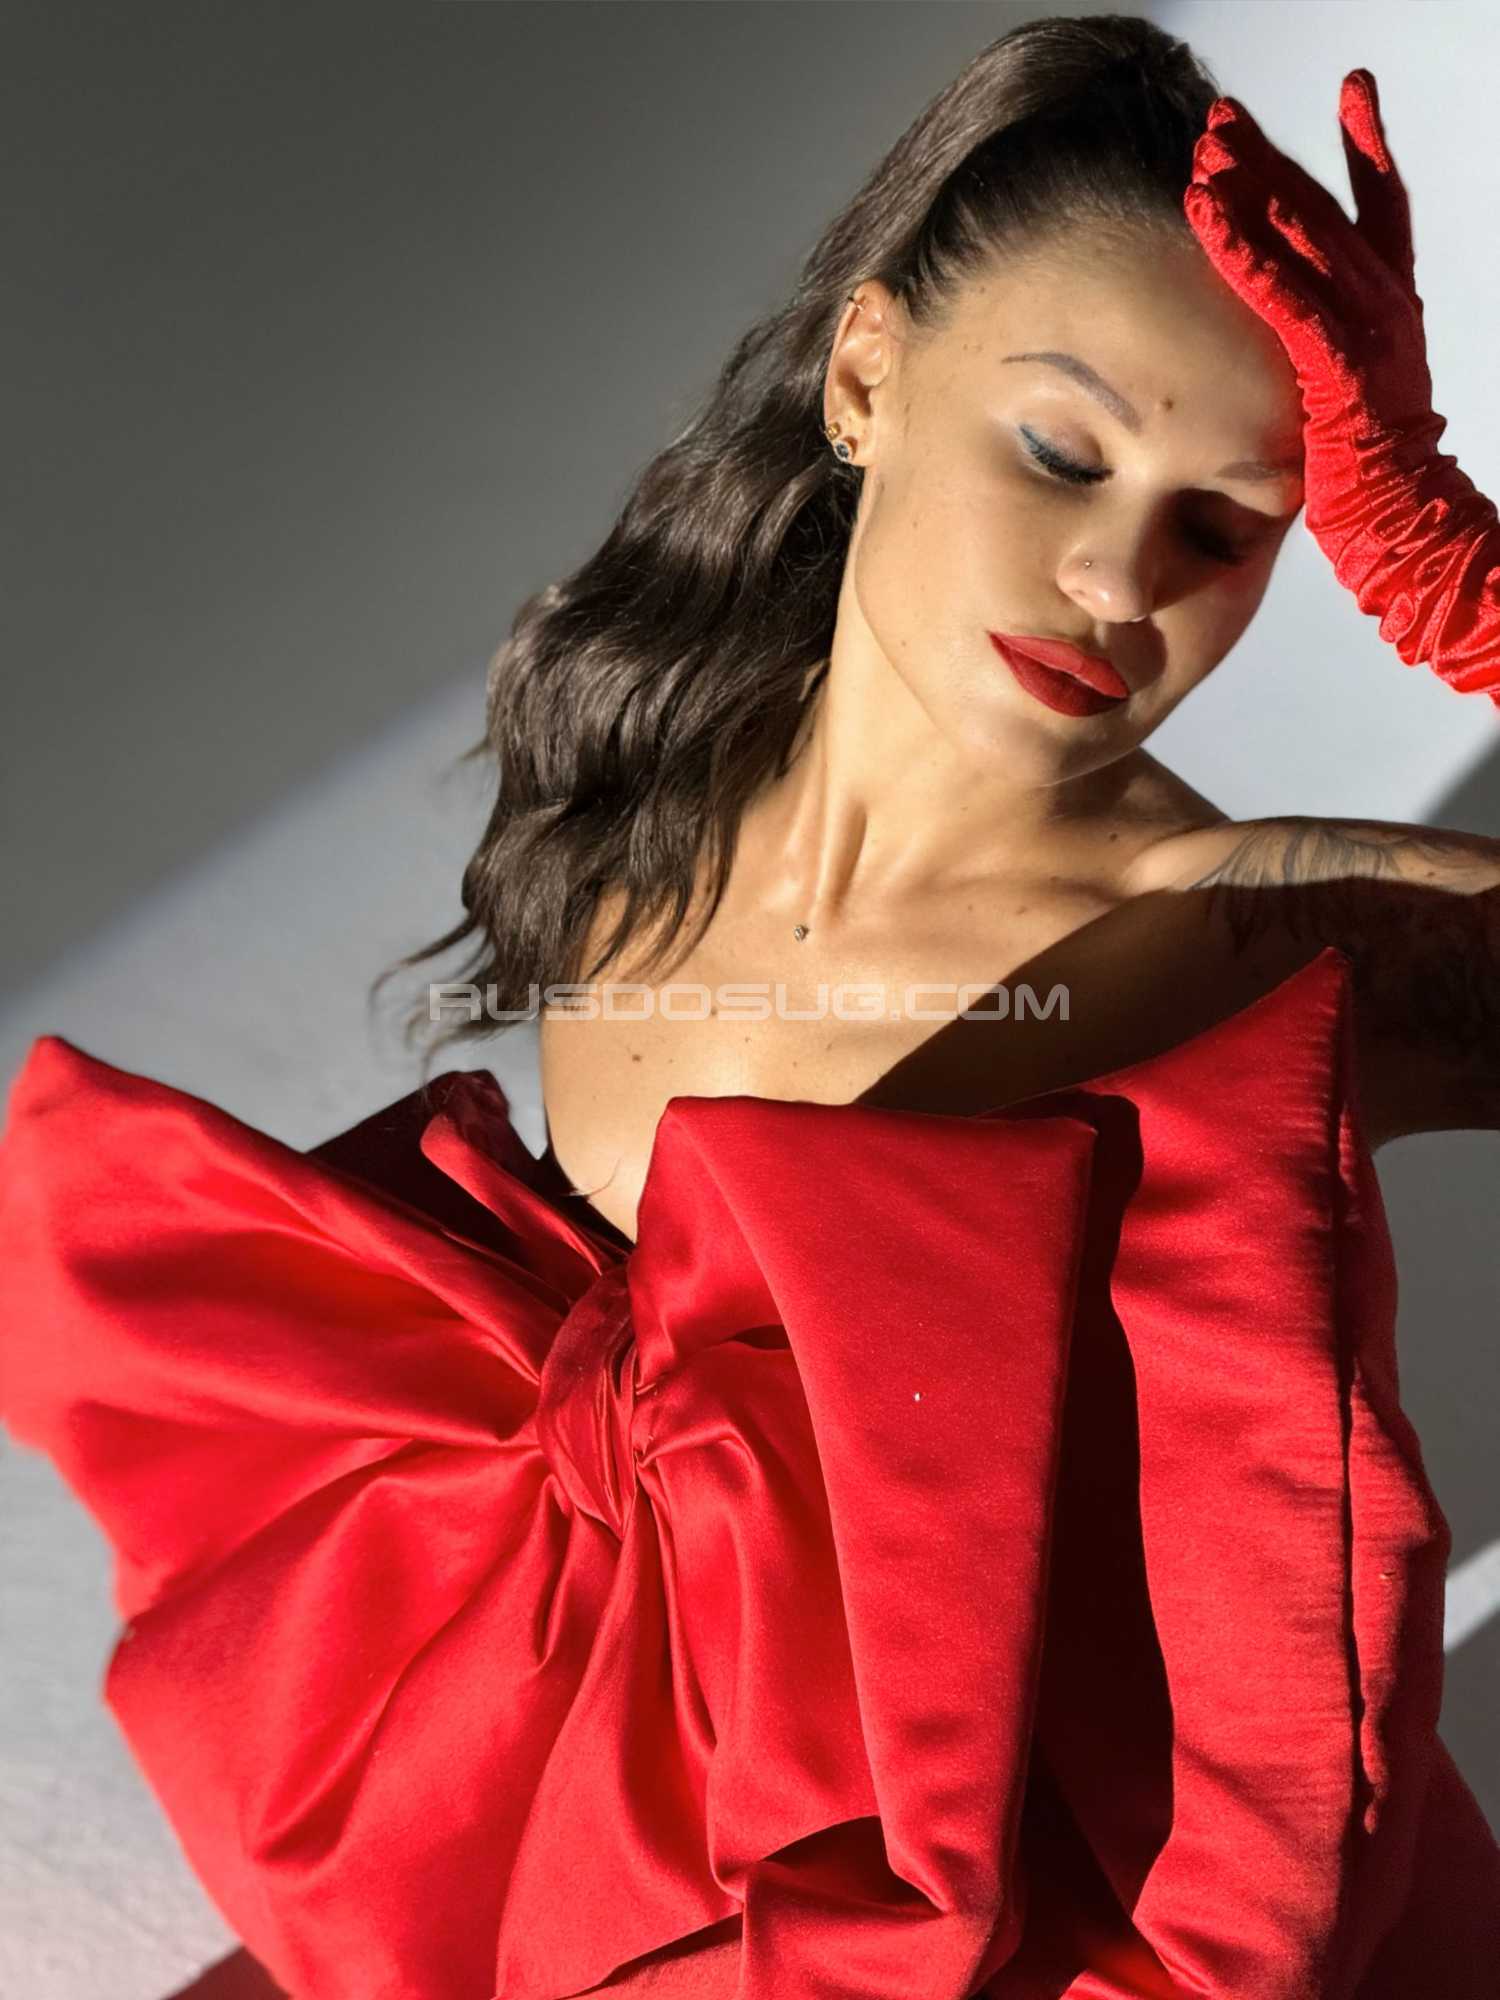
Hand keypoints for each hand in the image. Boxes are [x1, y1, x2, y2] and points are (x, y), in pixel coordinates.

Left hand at [1184, 71, 1499, 705]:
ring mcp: (1371, 341)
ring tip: (1204, 156)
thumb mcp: (1345, 408)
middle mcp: (1388, 312)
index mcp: (1392, 315)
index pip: (1382, 213)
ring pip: (1307, 248)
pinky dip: (1252, 263)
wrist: (1411, 538)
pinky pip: (1291, 308)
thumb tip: (1287, 354)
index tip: (1352, 91)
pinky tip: (1212, 226)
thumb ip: (1326, 366)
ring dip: (1252, 197)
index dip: (1365, 150)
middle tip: (1223, 119)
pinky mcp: (1342, 380)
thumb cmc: (1373, 492)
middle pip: (1327, 215)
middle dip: (1272, 163)